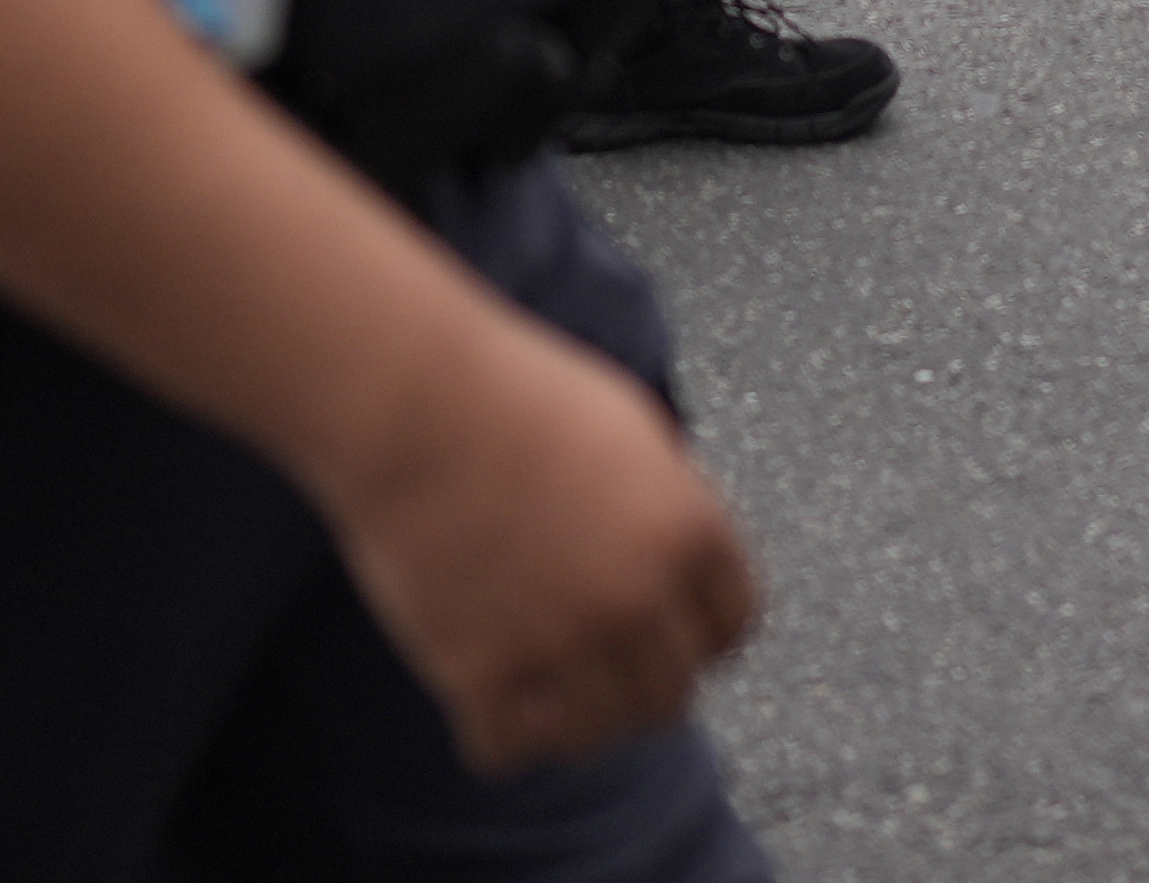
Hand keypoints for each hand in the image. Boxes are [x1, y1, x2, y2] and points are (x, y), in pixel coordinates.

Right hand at [316, 308, 757, 772]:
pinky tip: (488, 703)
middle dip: (638, 687)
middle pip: (670, 696)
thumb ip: (670, 504)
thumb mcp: (633, 431)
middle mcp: (639, 593)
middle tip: (597, 669)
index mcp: (689, 528)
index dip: (700, 637)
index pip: (732, 627)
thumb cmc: (518, 397)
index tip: (667, 638)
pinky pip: (512, 752)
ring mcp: (562, 637)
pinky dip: (502, 739)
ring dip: (575, 720)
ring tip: (544, 691)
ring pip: (597, 736)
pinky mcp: (481, 669)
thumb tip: (681, 562)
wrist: (416, 404)